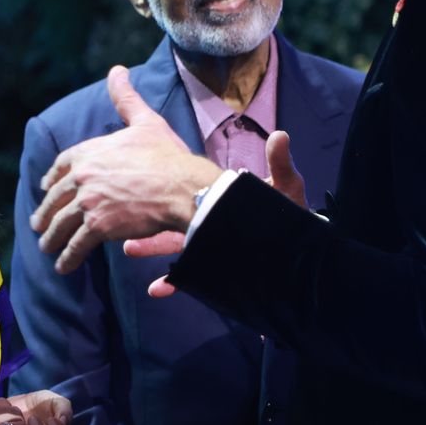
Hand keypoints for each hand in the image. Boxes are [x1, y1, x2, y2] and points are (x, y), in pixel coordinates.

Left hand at [32, 66, 220, 272]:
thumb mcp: (144, 121)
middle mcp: (82, 176)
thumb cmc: (166, 155)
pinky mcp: (98, 226)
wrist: (182, 187)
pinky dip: (68, 258)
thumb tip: (117, 70)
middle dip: (46, 212)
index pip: (60, 165)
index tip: (46, 188)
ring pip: (61, 223)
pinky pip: (76, 245)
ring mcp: (88, 202)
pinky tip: (63, 266)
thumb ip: (125, 98)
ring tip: (47, 247)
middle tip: (39, 225)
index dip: (52, 179)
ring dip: (51, 238)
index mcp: (89, 151)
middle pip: (56, 198)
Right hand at [144, 129, 307, 299]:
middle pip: (172, 216)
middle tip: (125, 208)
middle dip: (148, 216)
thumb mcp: (285, 187)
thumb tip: (280, 135)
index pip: (191, 188)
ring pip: (173, 243)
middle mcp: (208, 220)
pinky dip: (172, 283)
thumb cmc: (290, 214)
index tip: (145, 180)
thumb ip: (280, 165)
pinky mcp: (215, 269)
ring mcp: (210, 245)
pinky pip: (189, 277)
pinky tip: (157, 289)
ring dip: (151, 247)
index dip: (170, 185)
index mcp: (219, 198)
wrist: (299, 253)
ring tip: (129, 247)